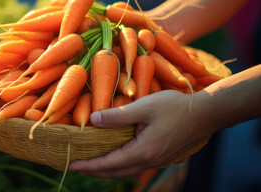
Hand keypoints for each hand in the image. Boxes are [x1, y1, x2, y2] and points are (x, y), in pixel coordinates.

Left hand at [68, 90, 211, 177]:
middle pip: (115, 172)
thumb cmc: (175, 107)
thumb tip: (93, 121)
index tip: (71, 164)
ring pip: (125, 170)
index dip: (88, 165)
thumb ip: (117, 116)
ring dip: (106, 169)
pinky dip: (120, 165)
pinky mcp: (162, 156)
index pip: (108, 163)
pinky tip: (115, 158)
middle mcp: (149, 160)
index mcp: (142, 151)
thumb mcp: (144, 107)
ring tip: (91, 165)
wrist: (207, 113)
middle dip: (94, 171)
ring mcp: (157, 160)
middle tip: (75, 166)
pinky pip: (135, 165)